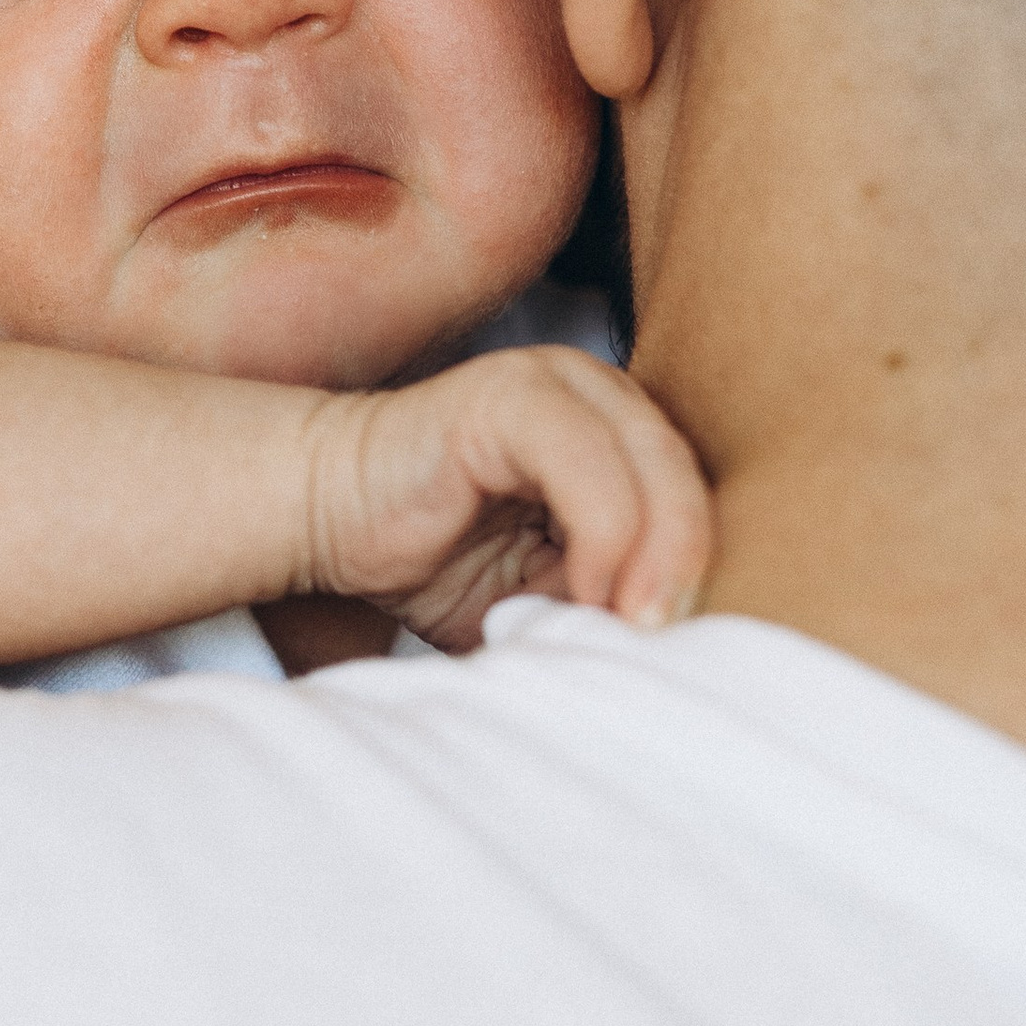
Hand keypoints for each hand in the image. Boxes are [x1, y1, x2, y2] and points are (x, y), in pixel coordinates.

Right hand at [294, 348, 709, 651]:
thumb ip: (608, 601)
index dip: (700, 567)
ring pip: (653, 461)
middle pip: (688, 474)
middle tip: (661, 635)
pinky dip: (604, 533)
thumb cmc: (430, 559)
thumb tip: (682, 644)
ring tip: (626, 621)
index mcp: (617, 428)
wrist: (324, 514)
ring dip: (652, 554)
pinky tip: (582, 586)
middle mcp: (596, 390)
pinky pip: (586, 462)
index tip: (681, 643)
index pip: (698, 493)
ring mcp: (553, 380)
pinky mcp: (506, 394)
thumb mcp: (544, 593)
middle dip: (686, 564)